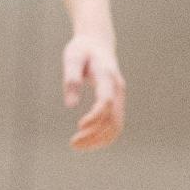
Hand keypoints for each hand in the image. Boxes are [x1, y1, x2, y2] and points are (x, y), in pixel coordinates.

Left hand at [63, 33, 125, 149]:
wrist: (98, 42)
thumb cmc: (82, 49)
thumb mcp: (72, 56)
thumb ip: (72, 78)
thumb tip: (70, 105)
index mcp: (107, 74)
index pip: (105, 101)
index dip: (95, 117)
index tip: (79, 127)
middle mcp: (117, 88)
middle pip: (113, 119)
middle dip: (95, 135)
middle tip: (73, 144)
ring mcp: (120, 97)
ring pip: (116, 126)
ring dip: (99, 139)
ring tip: (78, 146)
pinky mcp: (117, 103)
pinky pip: (115, 124)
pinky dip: (104, 136)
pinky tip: (88, 140)